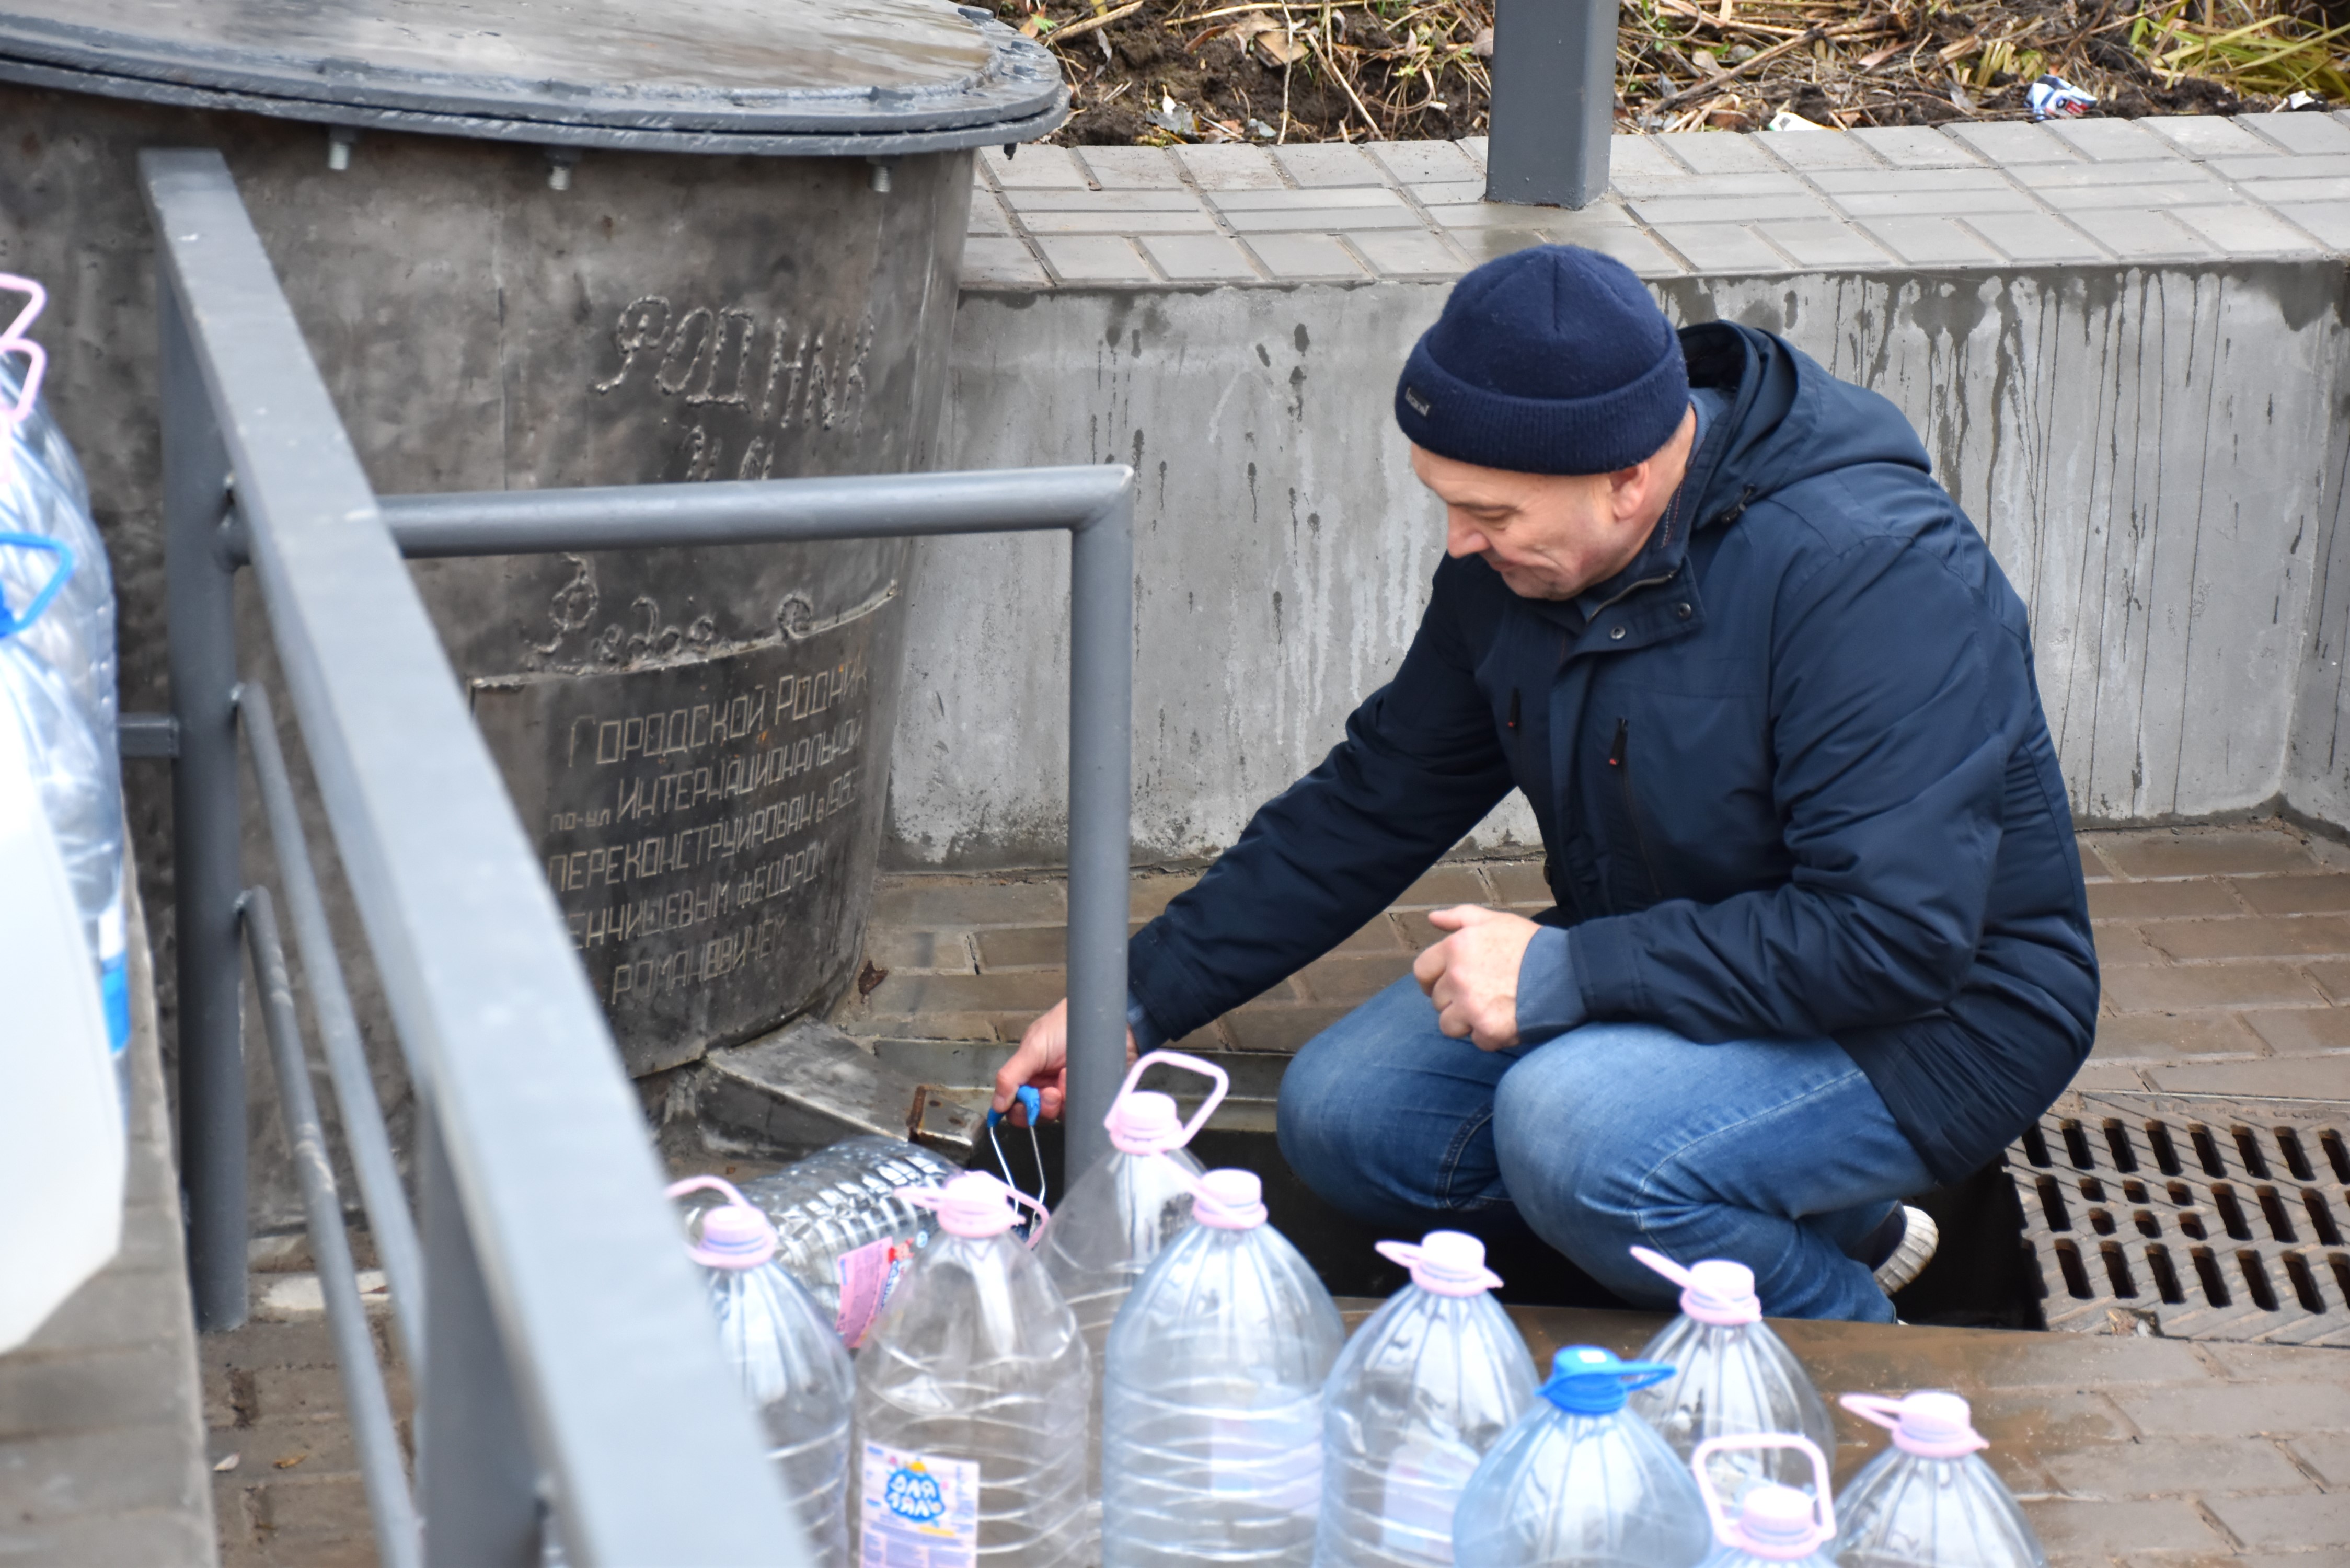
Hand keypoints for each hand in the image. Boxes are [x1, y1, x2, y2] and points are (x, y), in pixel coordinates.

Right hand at [991, 998, 1138, 1124]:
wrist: (1106, 1019)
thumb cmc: (1066, 1025)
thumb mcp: (1033, 1047)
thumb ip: (1011, 1076)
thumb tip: (997, 1104)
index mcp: (1029, 1074)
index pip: (1015, 1105)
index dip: (1018, 1111)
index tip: (1024, 1108)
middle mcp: (1046, 1086)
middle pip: (1036, 1115)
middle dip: (1041, 1108)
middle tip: (1051, 1093)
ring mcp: (1068, 1092)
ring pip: (1058, 1116)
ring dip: (1061, 1101)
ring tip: (1067, 1076)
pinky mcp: (1087, 1096)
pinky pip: (1079, 1111)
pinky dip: (1078, 1099)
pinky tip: (1079, 1078)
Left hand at [1413, 905, 1540, 1050]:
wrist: (1568, 972)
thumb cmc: (1532, 945)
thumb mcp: (1496, 920)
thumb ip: (1460, 918)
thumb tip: (1432, 919)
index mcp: (1455, 948)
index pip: (1422, 971)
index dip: (1431, 980)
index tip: (1443, 985)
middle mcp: (1458, 978)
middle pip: (1437, 1001)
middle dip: (1455, 1000)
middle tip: (1482, 994)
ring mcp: (1471, 1006)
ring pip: (1449, 1025)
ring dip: (1468, 1022)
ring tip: (1493, 1009)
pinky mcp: (1488, 1030)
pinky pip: (1477, 1041)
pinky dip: (1490, 1036)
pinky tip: (1508, 1020)